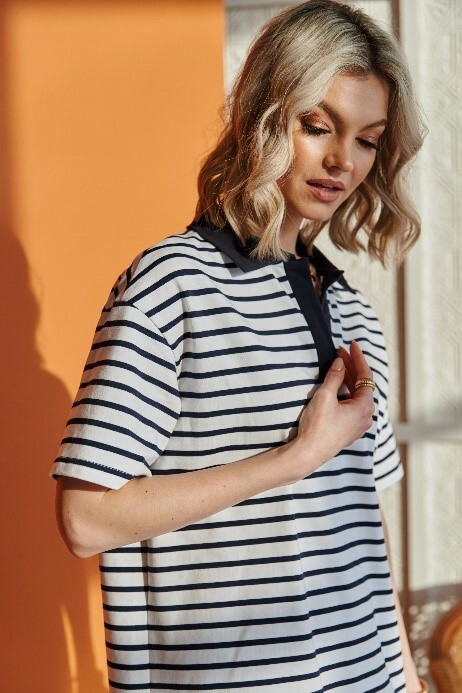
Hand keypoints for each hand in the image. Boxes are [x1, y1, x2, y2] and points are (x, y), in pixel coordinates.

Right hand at [288, 341, 374, 480]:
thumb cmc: (317, 426)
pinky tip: (337, 387)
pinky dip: (346, 393)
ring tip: (338, 366)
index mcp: (364, 407)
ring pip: (357, 396)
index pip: (365, 376)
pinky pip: (352, 406)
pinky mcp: (349, 430)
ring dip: (348, 380)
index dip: (358, 358)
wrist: (308, 453)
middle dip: (351, 367)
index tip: (351, 344)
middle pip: (362, 385)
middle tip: (339, 353)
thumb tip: (340, 363)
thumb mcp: (325, 396)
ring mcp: (358, 425)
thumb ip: (334, 377)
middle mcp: (366, 416)